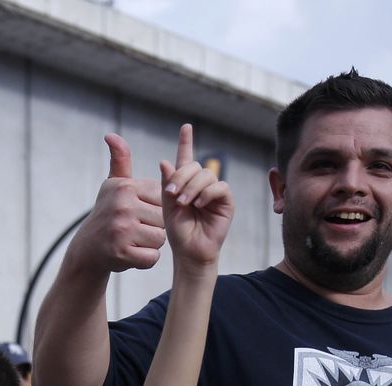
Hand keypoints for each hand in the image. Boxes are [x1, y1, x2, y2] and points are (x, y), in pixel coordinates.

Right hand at [64, 134, 165, 273]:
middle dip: (154, 228)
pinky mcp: (122, 253)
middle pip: (163, 220)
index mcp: (125, 188)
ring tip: (133, 241)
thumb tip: (111, 135)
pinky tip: (132, 254)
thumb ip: (119, 160)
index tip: (137, 212)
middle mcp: (122, 206)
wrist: (87, 249)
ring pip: (160, 239)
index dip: (154, 209)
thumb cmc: (106, 214)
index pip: (162, 199)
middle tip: (134, 229)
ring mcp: (121, 230)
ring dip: (150, 244)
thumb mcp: (113, 185)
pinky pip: (151, 258)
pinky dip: (145, 260)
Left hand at [159, 124, 232, 274]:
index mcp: (185, 183)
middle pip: (194, 165)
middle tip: (172, 193)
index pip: (186, 158)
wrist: (189, 252)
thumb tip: (165, 161)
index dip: (186, 142)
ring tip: (183, 203)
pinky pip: (219, 187)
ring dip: (192, 187)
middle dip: (181, 176)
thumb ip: (167, 184)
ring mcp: (214, 192)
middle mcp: (201, 185)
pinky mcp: (226, 201)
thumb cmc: (177, 231)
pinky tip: (198, 205)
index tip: (186, 127)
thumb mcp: (167, 207)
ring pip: (207, 175)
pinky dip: (207, 193)